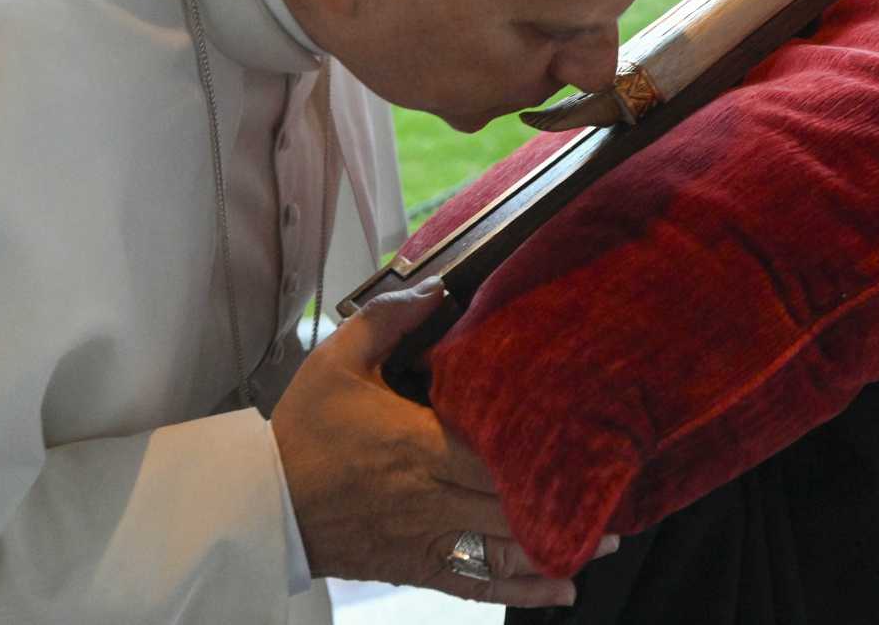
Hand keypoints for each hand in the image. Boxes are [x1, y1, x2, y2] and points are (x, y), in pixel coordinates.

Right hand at [271, 279, 611, 606]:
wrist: (259, 503)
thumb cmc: (301, 431)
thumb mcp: (336, 361)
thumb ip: (389, 320)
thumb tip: (437, 289)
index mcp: (414, 444)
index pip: (492, 454)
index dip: (543, 456)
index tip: (590, 445)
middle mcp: (426, 496)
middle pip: (508, 504)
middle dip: (566, 502)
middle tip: (619, 493)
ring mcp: (423, 537)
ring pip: (500, 549)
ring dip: (556, 547)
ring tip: (608, 540)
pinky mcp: (414, 567)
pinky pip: (474, 584)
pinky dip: (521, 590)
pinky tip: (562, 588)